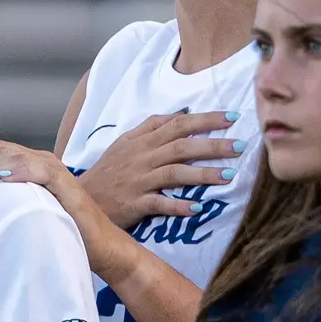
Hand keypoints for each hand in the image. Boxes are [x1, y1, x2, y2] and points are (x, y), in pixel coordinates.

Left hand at [0, 140, 134, 274]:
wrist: (99, 246)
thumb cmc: (62, 232)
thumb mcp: (26, 213)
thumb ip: (6, 203)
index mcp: (30, 165)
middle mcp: (40, 161)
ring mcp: (54, 169)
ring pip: (13, 157)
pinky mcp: (65, 182)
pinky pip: (37, 170)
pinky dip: (16, 172)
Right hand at [78, 110, 245, 229]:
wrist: (79, 199)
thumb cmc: (107, 172)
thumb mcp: (125, 143)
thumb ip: (151, 126)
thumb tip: (180, 114)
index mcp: (143, 142)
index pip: (179, 125)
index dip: (206, 120)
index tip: (232, 116)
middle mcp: (142, 158)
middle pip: (182, 146)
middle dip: (213, 144)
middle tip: (241, 145)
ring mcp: (139, 181)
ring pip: (175, 173)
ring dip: (203, 174)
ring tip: (230, 175)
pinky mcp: (134, 204)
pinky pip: (160, 204)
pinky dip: (179, 206)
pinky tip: (198, 208)